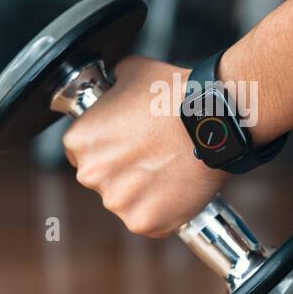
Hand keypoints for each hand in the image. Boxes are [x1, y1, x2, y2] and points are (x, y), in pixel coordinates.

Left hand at [62, 55, 229, 237]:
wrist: (212, 120)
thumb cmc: (174, 94)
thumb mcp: (130, 71)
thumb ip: (112, 87)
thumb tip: (113, 86)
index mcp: (80, 141)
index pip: (83, 151)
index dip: (108, 146)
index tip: (127, 144)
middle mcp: (91, 175)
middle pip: (103, 179)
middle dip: (124, 171)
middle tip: (152, 155)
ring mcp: (118, 202)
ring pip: (127, 202)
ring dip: (143, 192)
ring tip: (170, 169)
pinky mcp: (145, 222)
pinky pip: (150, 220)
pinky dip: (163, 210)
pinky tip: (177, 187)